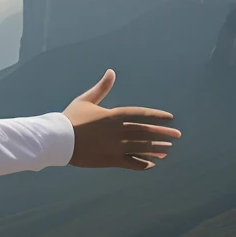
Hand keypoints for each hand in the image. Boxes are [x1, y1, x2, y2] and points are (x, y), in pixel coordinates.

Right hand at [64, 70, 178, 169]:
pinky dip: (142, 164)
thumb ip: (102, 87)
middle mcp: (118, 131)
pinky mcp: (110, 160)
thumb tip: (111, 71)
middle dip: (163, 133)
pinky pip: (131, 163)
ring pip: (142, 148)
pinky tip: (151, 164)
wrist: (58, 139)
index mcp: (114, 115)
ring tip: (168, 150)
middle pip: (146, 132)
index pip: (141, 115)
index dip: (157, 116)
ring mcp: (116, 147)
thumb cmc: (71, 118)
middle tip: (177, 136)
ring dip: (156, 149)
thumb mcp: (86, 100)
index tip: (170, 118)